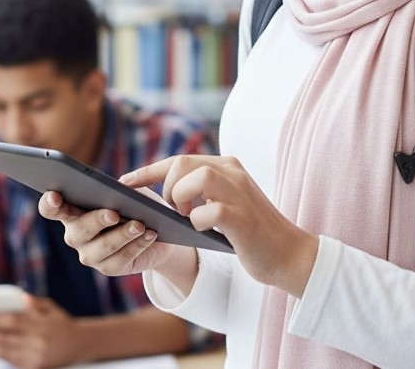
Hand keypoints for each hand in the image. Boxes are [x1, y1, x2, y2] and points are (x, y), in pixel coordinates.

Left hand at [0, 295, 77, 368]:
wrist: (79, 344)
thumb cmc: (61, 323)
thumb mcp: (51, 307)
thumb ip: (35, 303)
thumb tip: (22, 297)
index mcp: (41, 324)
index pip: (14, 321)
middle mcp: (37, 341)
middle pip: (6, 338)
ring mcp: (35, 356)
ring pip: (6, 351)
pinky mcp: (35, 367)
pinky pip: (13, 362)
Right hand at [37, 187, 193, 280]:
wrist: (159, 230)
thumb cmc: (138, 204)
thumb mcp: (132, 191)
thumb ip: (123, 188)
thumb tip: (120, 188)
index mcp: (73, 211)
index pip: (51, 209)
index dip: (49, 203)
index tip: (55, 196)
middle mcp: (76, 235)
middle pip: (78, 230)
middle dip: (96, 220)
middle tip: (114, 213)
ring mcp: (89, 255)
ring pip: (102, 247)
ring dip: (122, 235)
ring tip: (140, 225)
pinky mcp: (108, 268)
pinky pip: (120, 259)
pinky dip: (136, 245)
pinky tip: (149, 234)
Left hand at [122, 154, 318, 296]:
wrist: (289, 254)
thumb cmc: (250, 233)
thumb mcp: (224, 203)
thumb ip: (202, 193)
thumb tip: (162, 198)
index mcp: (226, 166)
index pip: (179, 160)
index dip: (148, 171)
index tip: (125, 183)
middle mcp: (232, 172)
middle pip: (183, 162)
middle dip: (167, 187)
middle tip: (172, 210)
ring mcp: (239, 193)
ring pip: (196, 177)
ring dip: (181, 199)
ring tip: (186, 217)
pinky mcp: (243, 217)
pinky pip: (210, 210)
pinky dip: (198, 220)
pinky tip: (201, 229)